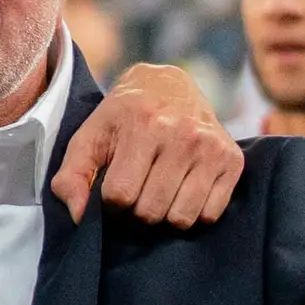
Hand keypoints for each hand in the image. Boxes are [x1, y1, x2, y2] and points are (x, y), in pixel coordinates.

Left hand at [54, 61, 241, 226]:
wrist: (169, 85)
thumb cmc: (123, 116)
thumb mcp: (90, 136)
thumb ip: (72, 176)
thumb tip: (78, 216)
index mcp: (143, 125)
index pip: (120, 196)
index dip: (110, 202)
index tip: (113, 188)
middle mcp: (182, 135)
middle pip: (151, 211)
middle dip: (136, 211)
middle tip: (137, 192)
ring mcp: (211, 148)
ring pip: (181, 218)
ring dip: (164, 216)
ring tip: (158, 193)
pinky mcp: (232, 160)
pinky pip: (209, 215)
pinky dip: (192, 214)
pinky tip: (182, 191)